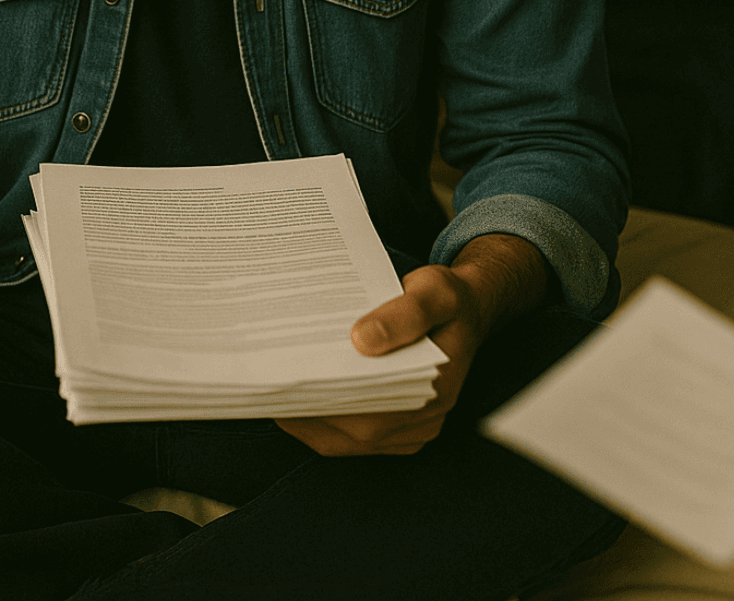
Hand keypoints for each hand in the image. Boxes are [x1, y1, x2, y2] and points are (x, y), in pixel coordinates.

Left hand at [275, 235, 547, 457]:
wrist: (469, 307)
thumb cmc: (448, 298)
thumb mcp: (435, 292)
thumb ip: (405, 315)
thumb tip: (362, 341)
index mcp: (435, 391)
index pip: (369, 416)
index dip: (321, 410)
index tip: (281, 386)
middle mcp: (423, 420)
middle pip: (351, 434)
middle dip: (305, 413)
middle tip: (264, 385)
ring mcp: (412, 428)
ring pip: (348, 440)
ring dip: (309, 419)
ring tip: (273, 388)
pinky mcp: (401, 426)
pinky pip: (354, 436)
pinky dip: (324, 420)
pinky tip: (299, 393)